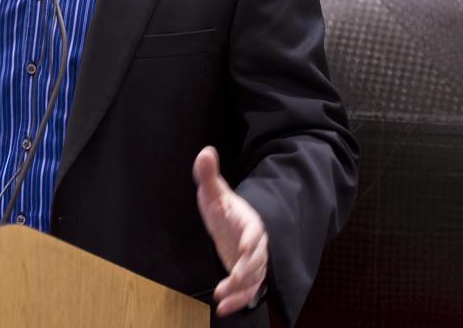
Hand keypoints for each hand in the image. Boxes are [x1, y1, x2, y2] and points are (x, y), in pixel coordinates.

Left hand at [193, 146, 268, 315]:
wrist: (234, 225)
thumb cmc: (224, 209)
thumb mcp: (214, 193)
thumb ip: (209, 176)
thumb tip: (205, 152)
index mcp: (250, 223)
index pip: (255, 231)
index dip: (252, 240)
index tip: (246, 248)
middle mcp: (255, 245)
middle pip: (257, 260)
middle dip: (247, 271)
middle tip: (232, 280)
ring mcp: (253, 263)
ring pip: (254, 279)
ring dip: (241, 291)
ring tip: (223, 299)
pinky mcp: (248, 276)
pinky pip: (248, 292)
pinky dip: (238, 301)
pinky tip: (223, 309)